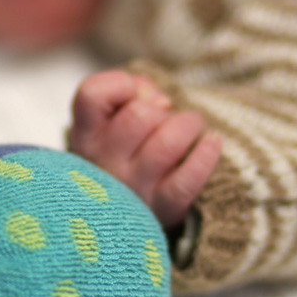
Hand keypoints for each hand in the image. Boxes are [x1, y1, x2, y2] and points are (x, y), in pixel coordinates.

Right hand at [68, 70, 221, 229]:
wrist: (122, 212)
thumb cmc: (124, 149)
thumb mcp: (112, 117)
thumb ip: (133, 91)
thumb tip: (161, 102)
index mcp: (85, 134)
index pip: (92, 93)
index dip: (120, 84)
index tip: (134, 96)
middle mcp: (102, 162)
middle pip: (139, 115)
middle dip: (161, 108)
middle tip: (165, 118)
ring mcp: (131, 188)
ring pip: (167, 143)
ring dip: (188, 125)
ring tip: (191, 126)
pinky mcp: (161, 208)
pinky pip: (187, 180)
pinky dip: (206, 155)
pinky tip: (212, 141)